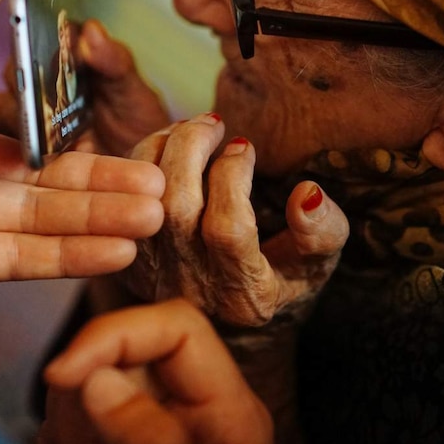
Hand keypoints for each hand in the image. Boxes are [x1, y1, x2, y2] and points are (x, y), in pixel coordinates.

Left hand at [0, 0, 164, 292]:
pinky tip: (124, 248)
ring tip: (154, 214)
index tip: (119, 119)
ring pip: (49, 211)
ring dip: (107, 212)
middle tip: (156, 181)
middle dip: (109, 174)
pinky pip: (36, 253)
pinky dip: (82, 250)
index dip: (76, 113)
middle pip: (46, 164)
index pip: (23, 106)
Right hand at [39, 299, 272, 443]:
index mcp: (230, 412)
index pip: (178, 326)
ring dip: (67, 419)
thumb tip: (97, 379)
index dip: (115, 334)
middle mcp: (194, 410)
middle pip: (125, 351)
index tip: (63, 373)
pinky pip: (75, 422)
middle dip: (82, 387)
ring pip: (89, 386)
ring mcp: (154, 428)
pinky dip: (62, 438)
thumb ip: (149, 436)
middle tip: (66, 442)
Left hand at [119, 112, 349, 325]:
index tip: (244, 146)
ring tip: (188, 126)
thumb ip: (322, 232)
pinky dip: (136, 166)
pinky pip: (120, 205)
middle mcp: (192, 288)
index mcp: (243, 295)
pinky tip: (164, 143)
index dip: (233, 179)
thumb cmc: (281, 281)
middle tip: (213, 122)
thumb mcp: (316, 265)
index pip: (228, 230)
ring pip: (140, 204)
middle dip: (190, 151)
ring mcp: (153, 277)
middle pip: (177, 211)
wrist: (230, 322)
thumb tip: (306, 192)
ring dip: (159, 151)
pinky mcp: (127, 261)